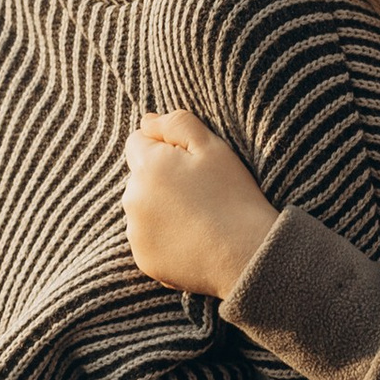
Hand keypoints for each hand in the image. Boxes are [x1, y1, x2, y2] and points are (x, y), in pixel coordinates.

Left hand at [122, 109, 278, 299]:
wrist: (247, 255)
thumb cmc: (234, 196)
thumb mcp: (213, 148)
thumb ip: (176, 124)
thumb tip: (147, 121)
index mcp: (148, 166)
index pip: (137, 142)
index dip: (165, 147)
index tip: (191, 164)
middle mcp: (133, 198)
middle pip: (139, 177)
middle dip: (161, 178)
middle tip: (200, 193)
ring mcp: (136, 231)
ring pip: (142, 208)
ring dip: (161, 209)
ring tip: (198, 218)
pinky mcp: (143, 258)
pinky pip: (148, 239)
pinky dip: (164, 237)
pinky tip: (193, 239)